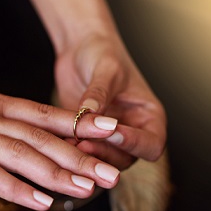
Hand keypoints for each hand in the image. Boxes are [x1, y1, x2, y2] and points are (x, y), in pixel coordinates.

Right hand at [0, 43, 121, 210]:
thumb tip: (3, 124)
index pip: (45, 115)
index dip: (80, 125)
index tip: (109, 132)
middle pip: (44, 138)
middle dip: (82, 156)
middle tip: (112, 171)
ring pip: (23, 155)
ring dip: (59, 174)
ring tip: (89, 188)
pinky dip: (16, 188)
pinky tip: (40, 201)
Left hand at [54, 31, 166, 169]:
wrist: (80, 48)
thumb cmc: (103, 52)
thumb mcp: (106, 69)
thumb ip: (99, 93)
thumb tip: (90, 113)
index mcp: (149, 117)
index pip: (152, 144)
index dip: (135, 143)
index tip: (113, 131)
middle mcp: (133, 132)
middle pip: (127, 159)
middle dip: (105, 153)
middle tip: (83, 142)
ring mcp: (109, 139)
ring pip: (103, 162)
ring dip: (87, 157)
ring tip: (69, 144)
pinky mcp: (87, 138)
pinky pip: (82, 154)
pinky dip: (72, 152)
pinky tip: (58, 143)